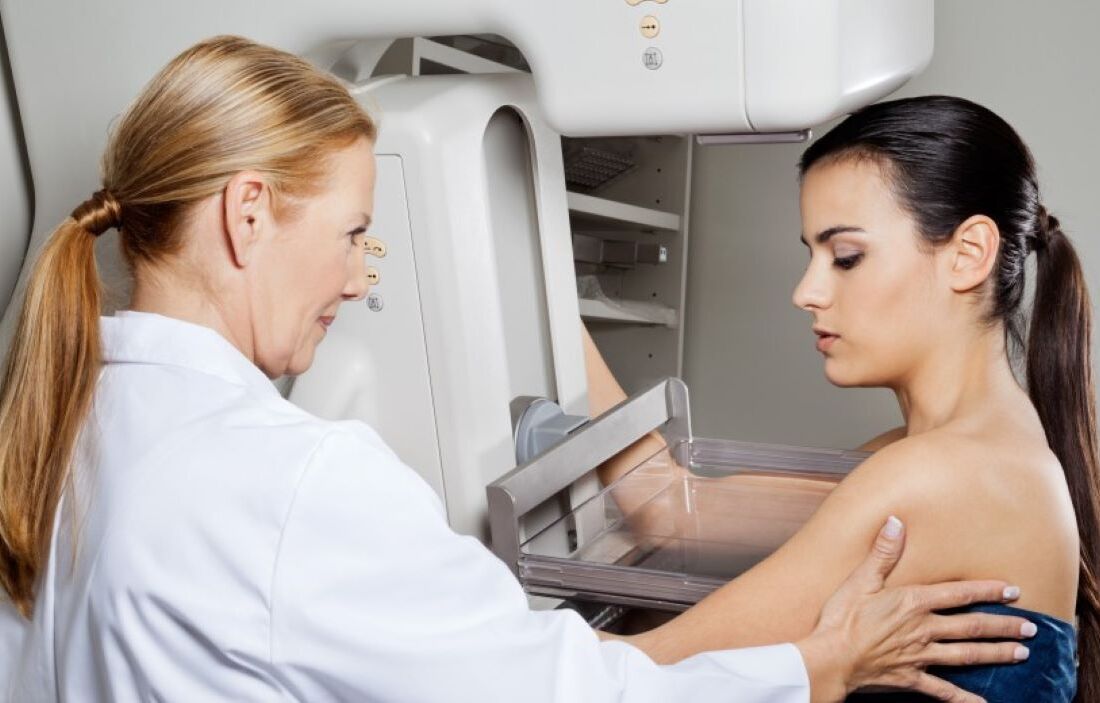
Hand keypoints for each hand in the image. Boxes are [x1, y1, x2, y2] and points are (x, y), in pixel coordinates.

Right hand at [795, 517, 1033, 702]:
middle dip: (1004, 626)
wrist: (830, 658)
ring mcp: (920, 655)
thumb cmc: (841, 618)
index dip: (987, 591)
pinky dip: (963, 697)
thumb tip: (896, 522)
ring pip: (966, 655)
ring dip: (995, 654)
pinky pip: (943, 689)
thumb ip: (882, 553)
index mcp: (913, 602)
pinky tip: (981, 702)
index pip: (959, 594)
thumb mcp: (859, 580)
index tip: (1013, 590)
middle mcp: (923, 629)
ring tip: (1020, 654)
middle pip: (972, 626)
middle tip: (1030, 628)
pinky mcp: (910, 677)